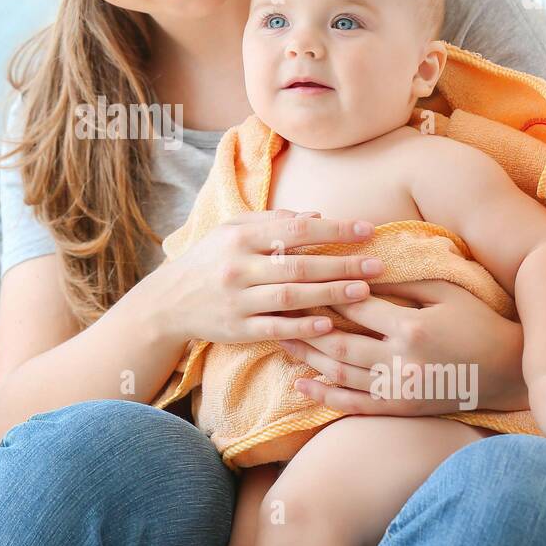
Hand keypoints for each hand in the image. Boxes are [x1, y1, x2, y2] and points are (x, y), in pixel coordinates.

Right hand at [146, 209, 382, 348]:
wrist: (167, 302)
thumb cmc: (209, 260)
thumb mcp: (231, 231)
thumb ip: (272, 221)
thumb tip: (316, 215)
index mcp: (241, 238)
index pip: (295, 229)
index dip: (334, 228)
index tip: (367, 229)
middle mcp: (239, 267)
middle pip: (299, 264)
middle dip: (342, 264)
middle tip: (378, 265)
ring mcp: (238, 300)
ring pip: (290, 296)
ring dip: (330, 294)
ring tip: (364, 291)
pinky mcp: (237, 329)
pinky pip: (275, 327)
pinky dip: (303, 326)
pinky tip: (330, 324)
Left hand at [278, 279, 527, 415]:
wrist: (507, 372)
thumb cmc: (478, 321)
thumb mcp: (448, 291)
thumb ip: (405, 279)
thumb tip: (362, 262)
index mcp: (411, 327)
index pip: (356, 305)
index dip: (325, 291)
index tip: (300, 278)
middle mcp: (401, 362)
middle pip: (338, 341)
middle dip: (303, 325)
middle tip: (276, 309)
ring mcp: (398, 389)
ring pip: (340, 373)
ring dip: (306, 356)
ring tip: (279, 338)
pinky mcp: (399, 408)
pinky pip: (354, 404)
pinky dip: (324, 394)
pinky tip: (301, 383)